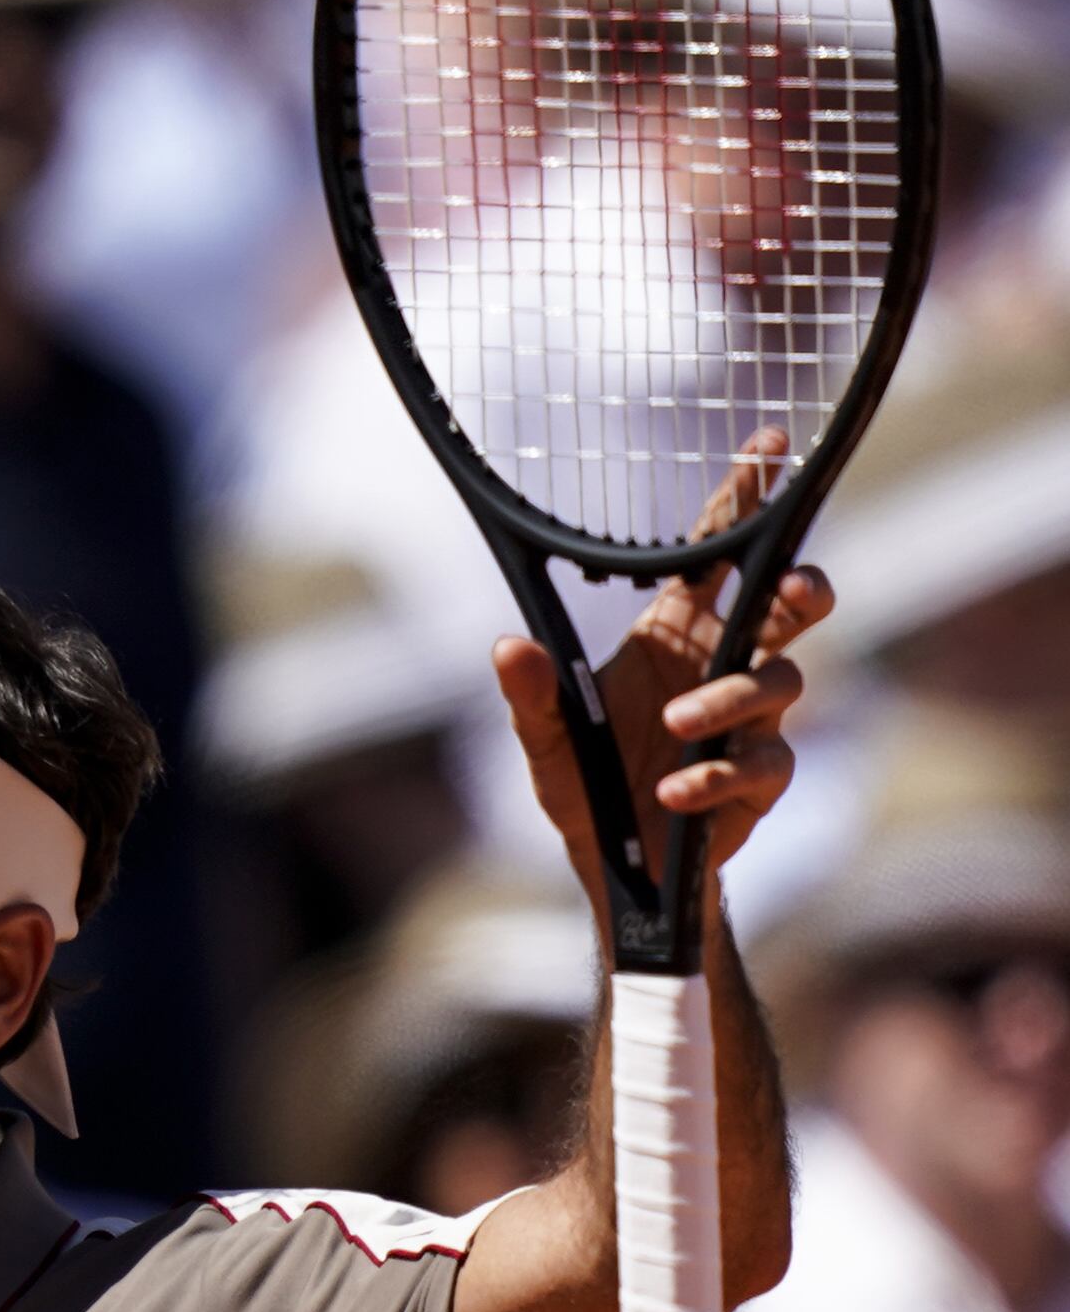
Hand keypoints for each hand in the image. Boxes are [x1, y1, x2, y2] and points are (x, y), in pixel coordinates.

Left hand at [494, 425, 828, 910]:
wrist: (613, 866)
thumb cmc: (583, 785)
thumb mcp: (543, 736)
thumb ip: (529, 692)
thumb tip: (507, 645)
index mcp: (676, 634)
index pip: (716, 553)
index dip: (742, 499)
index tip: (766, 444)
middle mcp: (722, 665)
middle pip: (790, 605)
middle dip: (803, 588)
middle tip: (794, 590)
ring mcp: (749, 720)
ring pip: (779, 682)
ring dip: (728, 701)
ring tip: (675, 728)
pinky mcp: (759, 776)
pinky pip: (761, 763)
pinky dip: (715, 776)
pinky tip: (674, 791)